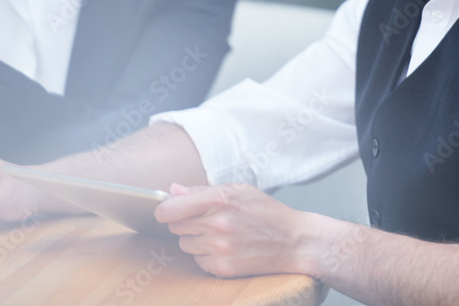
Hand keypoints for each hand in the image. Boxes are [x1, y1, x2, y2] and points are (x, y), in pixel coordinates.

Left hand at [154, 183, 316, 277]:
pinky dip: (205, 255)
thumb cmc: (267, 212)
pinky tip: (224, 248)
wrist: (295, 242)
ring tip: (218, 234)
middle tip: (205, 219)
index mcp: (220, 200)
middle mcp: (218, 225)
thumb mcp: (238, 190)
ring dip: (195, 239)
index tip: (164, 210)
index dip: (163, 209)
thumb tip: (172, 191)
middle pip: (176, 226)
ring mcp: (220, 248)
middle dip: (185, 222)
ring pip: (185, 244)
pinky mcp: (223, 268)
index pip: (172, 208)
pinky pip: (198, 261)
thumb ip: (202, 190)